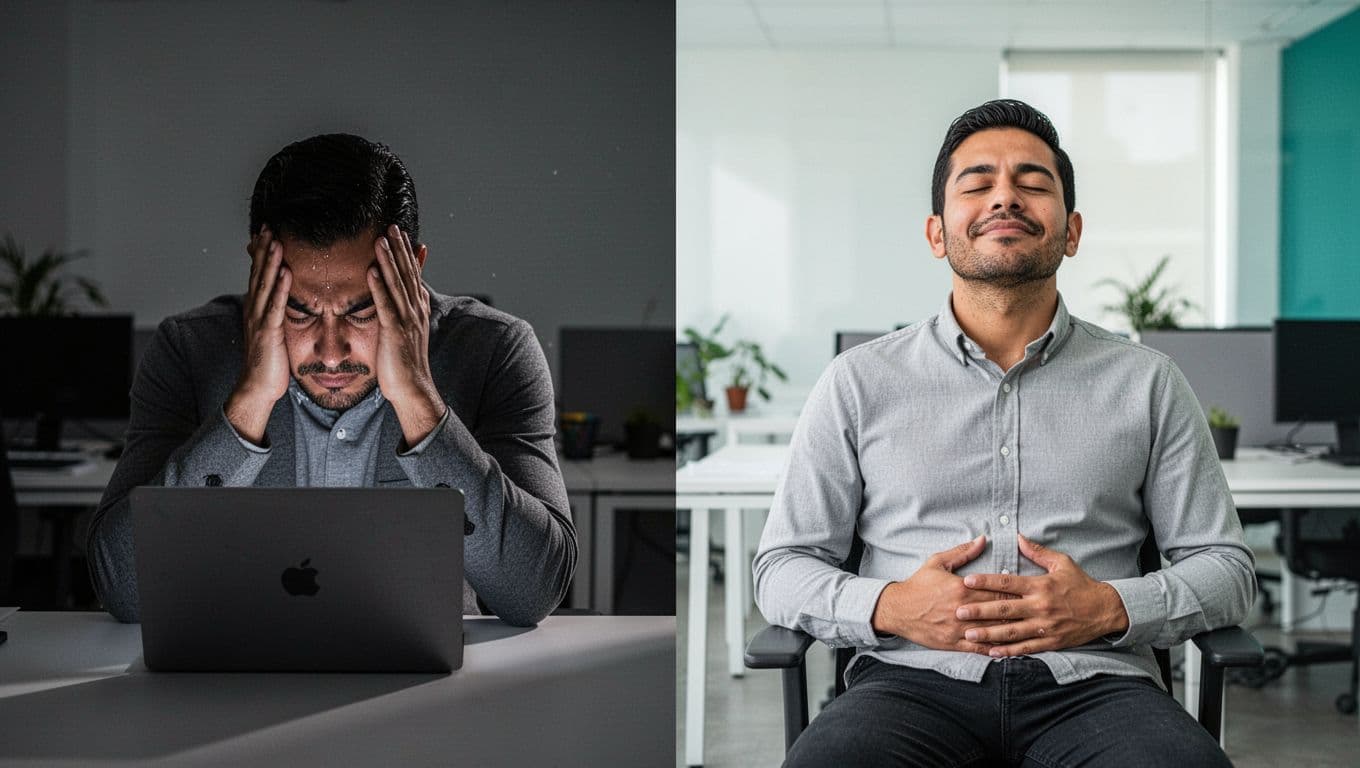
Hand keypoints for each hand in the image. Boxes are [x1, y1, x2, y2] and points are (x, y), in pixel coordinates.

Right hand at [225, 224, 291, 444]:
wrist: (257, 388)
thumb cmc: (268, 363)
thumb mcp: (272, 333)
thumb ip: (275, 315)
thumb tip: (282, 302)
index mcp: (256, 310)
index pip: (258, 276)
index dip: (261, 254)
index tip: (267, 233)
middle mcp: (254, 311)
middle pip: (258, 275)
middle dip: (264, 250)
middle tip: (269, 228)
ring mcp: (259, 321)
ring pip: (264, 286)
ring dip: (271, 263)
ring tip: (276, 241)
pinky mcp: (268, 333)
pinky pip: (275, 306)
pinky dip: (280, 288)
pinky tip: (286, 273)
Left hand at [368, 224, 445, 445]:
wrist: (412, 389)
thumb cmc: (405, 365)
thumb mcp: (409, 333)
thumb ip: (408, 312)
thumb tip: (411, 296)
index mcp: (417, 310)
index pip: (412, 276)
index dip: (407, 254)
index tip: (400, 234)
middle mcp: (414, 311)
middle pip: (407, 273)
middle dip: (399, 249)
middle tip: (392, 226)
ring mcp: (406, 320)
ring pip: (396, 284)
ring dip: (388, 260)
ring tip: (381, 239)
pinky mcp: (394, 331)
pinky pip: (385, 304)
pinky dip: (379, 285)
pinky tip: (372, 269)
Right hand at [871, 535, 1021, 653]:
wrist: (897, 609)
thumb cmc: (918, 585)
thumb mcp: (937, 562)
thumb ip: (963, 552)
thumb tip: (982, 539)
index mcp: (961, 589)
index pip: (996, 590)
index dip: (1016, 591)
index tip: (1029, 591)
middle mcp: (962, 610)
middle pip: (999, 611)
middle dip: (1018, 611)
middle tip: (1035, 610)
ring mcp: (958, 629)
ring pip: (992, 631)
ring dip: (1011, 631)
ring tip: (1028, 630)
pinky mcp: (953, 643)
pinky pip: (978, 648)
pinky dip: (995, 648)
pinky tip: (1008, 648)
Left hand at [953, 534, 1128, 656]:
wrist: (1105, 610)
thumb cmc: (1080, 584)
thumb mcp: (1062, 563)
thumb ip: (1038, 552)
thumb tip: (1018, 537)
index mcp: (1041, 586)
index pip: (1008, 583)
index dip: (986, 581)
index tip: (967, 581)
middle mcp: (1041, 606)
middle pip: (1005, 609)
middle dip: (980, 611)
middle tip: (958, 611)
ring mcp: (1045, 626)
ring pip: (1012, 631)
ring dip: (989, 634)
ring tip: (969, 634)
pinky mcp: (1051, 642)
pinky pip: (1027, 648)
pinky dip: (1009, 651)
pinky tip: (992, 652)